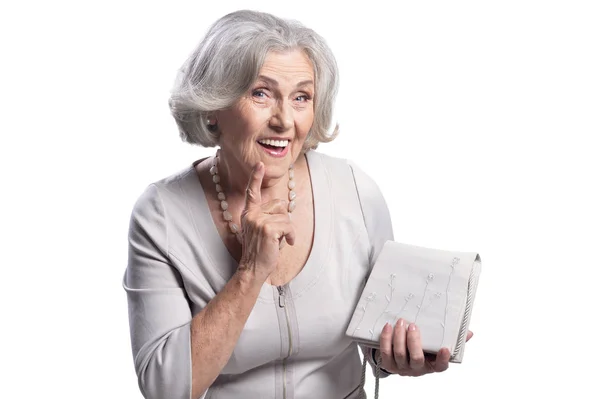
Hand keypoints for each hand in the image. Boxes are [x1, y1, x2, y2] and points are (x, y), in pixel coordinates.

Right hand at [238, 162, 295, 281]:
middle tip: (278, 234)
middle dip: (284, 219)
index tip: (260, 164)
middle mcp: (252, 214)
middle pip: (280, 205)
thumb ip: (267, 217)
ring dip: (288, 231)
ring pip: (286, 217)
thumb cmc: (260, 251)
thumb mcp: (260, 230)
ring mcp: (259, 221)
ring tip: (280, 241)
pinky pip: (288, 226)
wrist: (253, 269)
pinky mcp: (268, 229)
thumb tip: (284, 206)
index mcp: (248, 213)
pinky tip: (287, 243)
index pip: (251, 192)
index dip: (255, 177)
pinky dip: (291, 236)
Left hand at [377, 318, 473, 376]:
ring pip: (400, 354)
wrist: (399, 357)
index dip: (443, 359)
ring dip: (399, 337)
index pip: (440, 366)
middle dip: (414, 341)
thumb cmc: (422, 349)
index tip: (445, 348)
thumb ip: (452, 339)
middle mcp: (417, 368)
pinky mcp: (388, 364)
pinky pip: (386, 352)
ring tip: (401, 322)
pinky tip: (388, 327)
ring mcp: (402, 367)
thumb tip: (469, 333)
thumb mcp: (436, 344)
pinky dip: (386, 339)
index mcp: (432, 365)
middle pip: (416, 359)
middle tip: (413, 325)